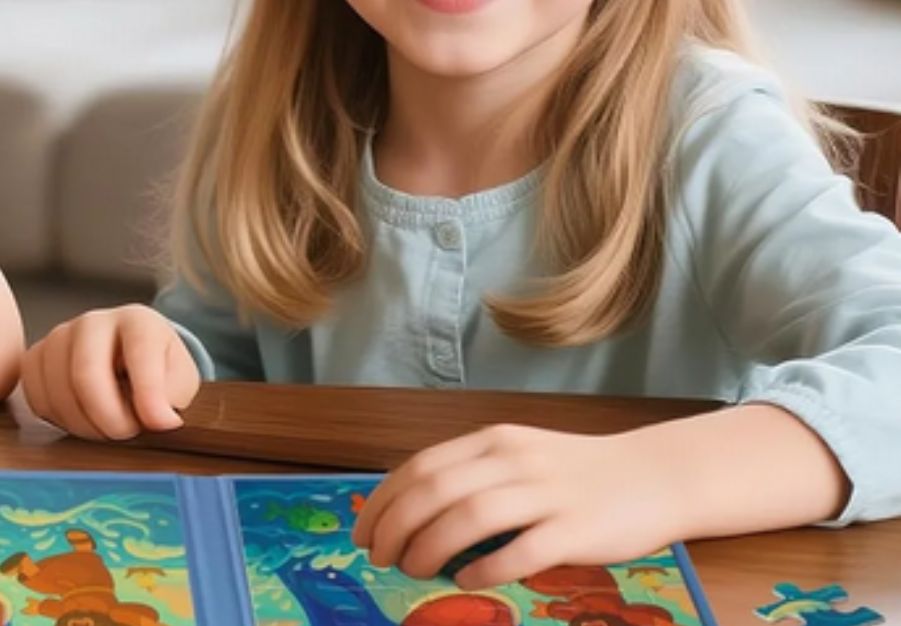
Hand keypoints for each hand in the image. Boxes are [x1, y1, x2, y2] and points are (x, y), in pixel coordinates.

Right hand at [19, 304, 200, 440]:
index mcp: (137, 321)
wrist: (128, 363)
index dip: (148, 397)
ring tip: (107, 427)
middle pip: (86, 374)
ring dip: (84, 425)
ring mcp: (59, 337)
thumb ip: (172, 397)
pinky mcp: (35, 358)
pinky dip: (58, 420)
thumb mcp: (180, 381)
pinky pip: (36, 398)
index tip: (160, 425)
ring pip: (58, 391)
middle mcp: (94, 322)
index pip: (139, 354)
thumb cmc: (156, 371)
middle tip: (126, 433)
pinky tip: (81, 418)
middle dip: (108, 418)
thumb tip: (158, 419)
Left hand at [351, 424, 684, 588]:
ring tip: (414, 571)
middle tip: (381, 559)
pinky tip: (467, 579)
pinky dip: (485, 568)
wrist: (658, 475)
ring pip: (469, 517)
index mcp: (494, 441)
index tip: (364, 533)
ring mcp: (547, 494)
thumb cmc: (579, 473)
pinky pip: (520, 551)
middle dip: (395, 528)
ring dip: (429, 548)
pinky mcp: (577, 530)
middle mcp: (515, 461)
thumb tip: (410, 518)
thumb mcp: (519, 458)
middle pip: (435, 491)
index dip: (383, 503)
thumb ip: (471, 477)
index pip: (420, 467)